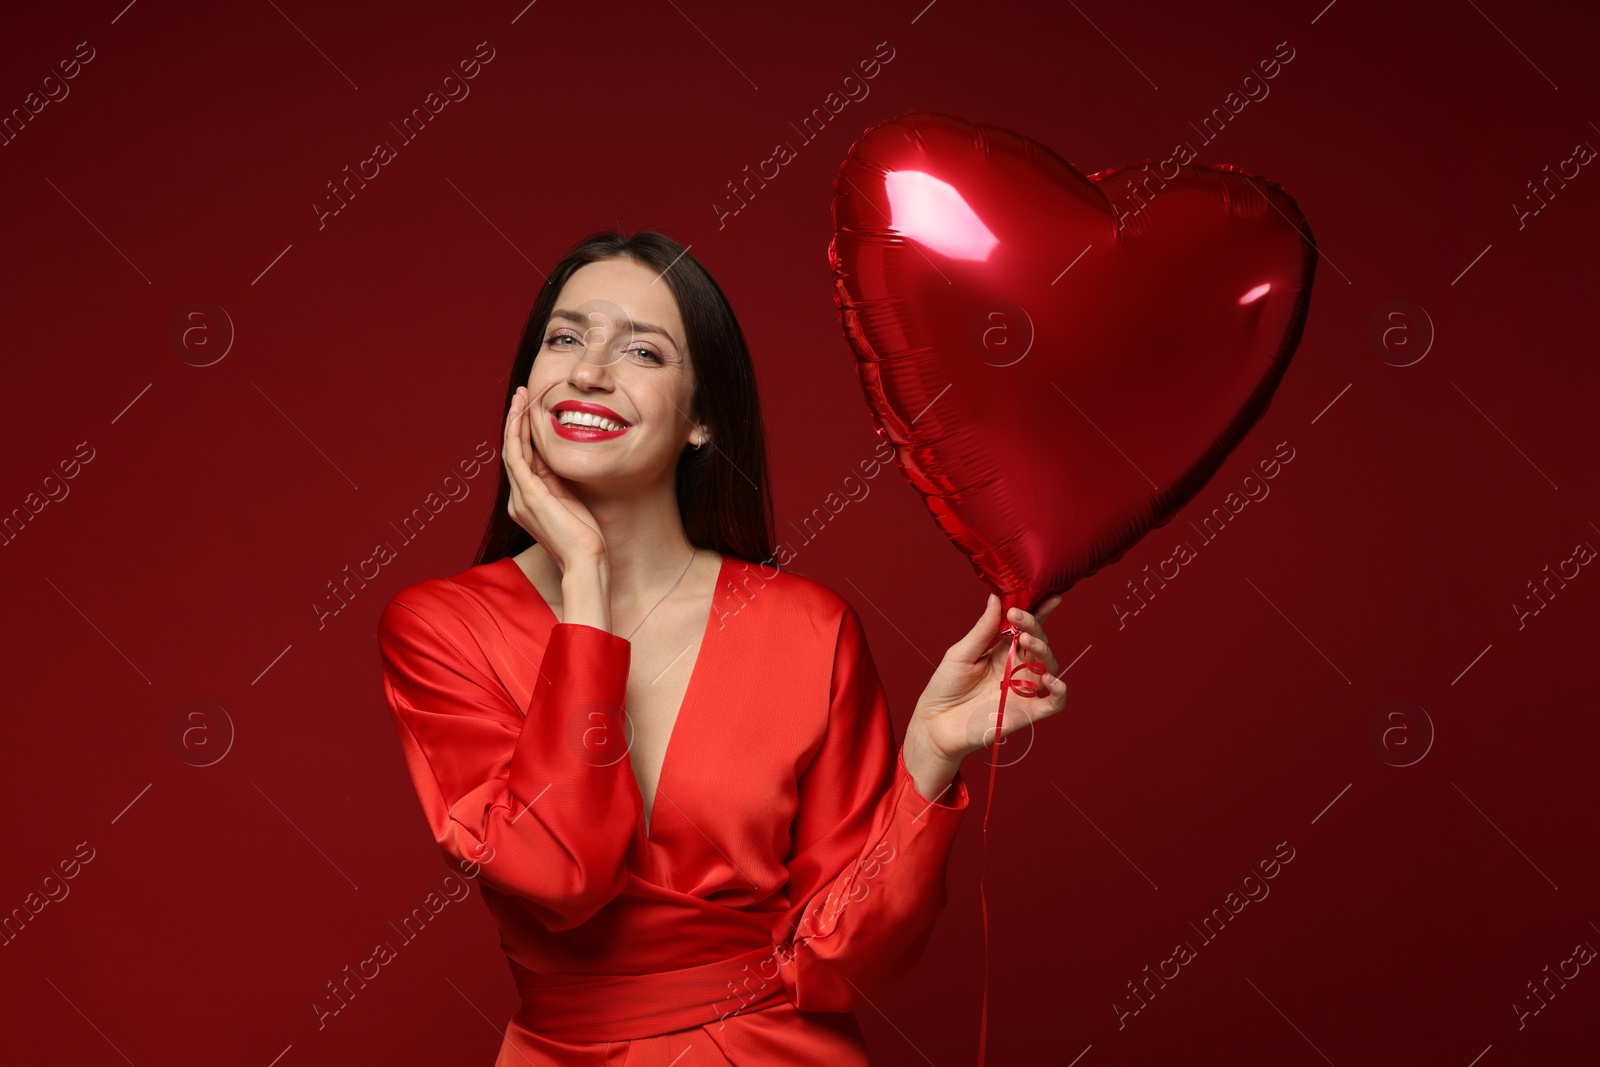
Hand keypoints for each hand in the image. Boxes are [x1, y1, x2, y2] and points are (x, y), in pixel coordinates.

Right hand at [503, 386, 606, 573]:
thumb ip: (561, 482)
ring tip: (519, 396)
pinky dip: (516, 434)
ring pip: (512, 450)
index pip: (524, 459)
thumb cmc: (585, 537)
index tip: (530, 409)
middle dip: (516, 421)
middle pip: (513, 451)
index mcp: (529, 501)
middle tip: (520, 394)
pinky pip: (516, 457)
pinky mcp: (528, 496)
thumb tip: (561, 460)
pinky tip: (519, 415)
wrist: (585, 560)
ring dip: (514, 421)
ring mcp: (521, 498)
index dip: (525, 432)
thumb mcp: (572, 501)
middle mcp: (519, 499)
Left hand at [910, 592, 1067, 767]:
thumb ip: (983, 629)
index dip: (1040, 612)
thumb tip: (995, 598)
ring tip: (1026, 641)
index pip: (1027, 628)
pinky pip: (1054, 702)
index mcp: (1002, 650)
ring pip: (1049, 666)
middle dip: (1034, 627)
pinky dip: (1059, 690)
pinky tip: (1049, 678)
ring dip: (1043, 650)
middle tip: (1020, 618)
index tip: (1048, 596)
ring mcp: (1024, 689)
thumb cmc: (945, 687)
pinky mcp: (1027, 712)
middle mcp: (1017, 667)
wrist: (936, 724)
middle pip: (1039, 643)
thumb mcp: (960, 653)